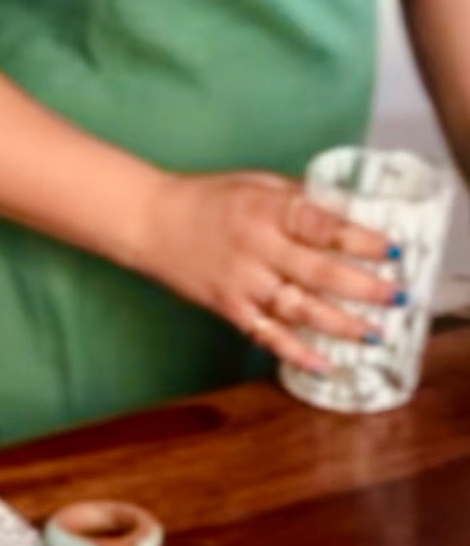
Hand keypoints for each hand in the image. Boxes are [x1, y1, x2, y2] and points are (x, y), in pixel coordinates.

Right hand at [146, 171, 398, 373]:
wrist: (149, 222)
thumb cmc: (206, 198)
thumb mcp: (256, 181)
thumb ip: (299, 197)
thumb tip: (347, 212)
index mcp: (266, 208)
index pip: (322, 225)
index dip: (360, 239)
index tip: (392, 249)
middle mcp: (256, 246)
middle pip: (318, 271)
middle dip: (362, 287)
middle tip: (396, 297)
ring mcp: (241, 281)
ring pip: (298, 308)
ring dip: (339, 324)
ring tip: (374, 334)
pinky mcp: (228, 307)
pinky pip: (266, 334)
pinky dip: (296, 352)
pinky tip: (324, 364)